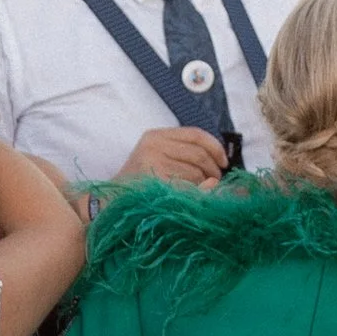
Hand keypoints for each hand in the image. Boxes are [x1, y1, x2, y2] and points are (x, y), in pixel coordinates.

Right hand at [117, 126, 231, 188]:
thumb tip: (219, 169)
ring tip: (198, 190)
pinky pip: (187, 187)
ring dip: (203, 184)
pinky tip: (190, 198)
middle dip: (213, 169)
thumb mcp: (158, 159)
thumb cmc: (140, 184)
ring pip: (195, 172)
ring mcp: (151, 162)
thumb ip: (185, 155)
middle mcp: (153, 145)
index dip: (215, 147)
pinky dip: (195, 193)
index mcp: (155, 136)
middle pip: (199, 154)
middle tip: (215, 181)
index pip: (195, 134)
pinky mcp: (153, 181)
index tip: (224, 161)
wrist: (112, 201)